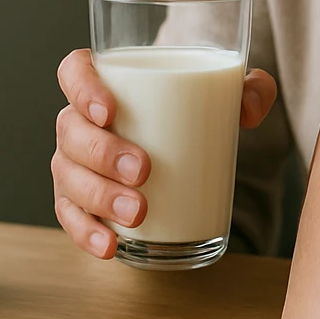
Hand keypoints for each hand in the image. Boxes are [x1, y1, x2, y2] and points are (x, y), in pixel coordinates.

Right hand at [51, 48, 277, 257]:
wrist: (185, 146)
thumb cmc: (193, 110)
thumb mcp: (225, 93)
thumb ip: (251, 88)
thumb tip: (250, 107)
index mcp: (105, 83)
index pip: (74, 71)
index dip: (81, 88)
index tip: (109, 111)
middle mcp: (80, 121)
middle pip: (71, 130)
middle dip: (102, 154)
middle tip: (143, 170)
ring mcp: (75, 163)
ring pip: (68, 176)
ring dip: (98, 197)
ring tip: (137, 212)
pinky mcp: (80, 201)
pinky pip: (71, 217)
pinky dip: (86, 233)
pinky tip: (110, 246)